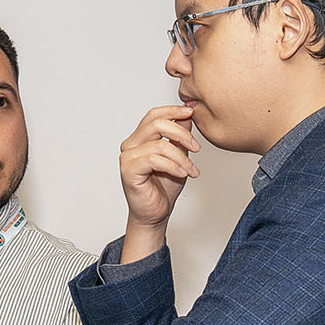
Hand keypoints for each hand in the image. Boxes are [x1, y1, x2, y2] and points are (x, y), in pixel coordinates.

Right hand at [119, 105, 200, 228]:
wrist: (156, 213)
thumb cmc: (164, 187)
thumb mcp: (178, 156)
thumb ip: (180, 137)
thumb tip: (187, 116)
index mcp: (140, 138)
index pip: (154, 115)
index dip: (173, 110)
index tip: (191, 112)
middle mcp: (131, 144)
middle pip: (156, 123)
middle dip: (181, 133)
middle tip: (196, 147)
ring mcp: (128, 157)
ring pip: (159, 145)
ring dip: (182, 157)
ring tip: (192, 170)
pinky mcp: (128, 170)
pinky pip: (154, 160)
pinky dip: (173, 166)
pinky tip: (182, 173)